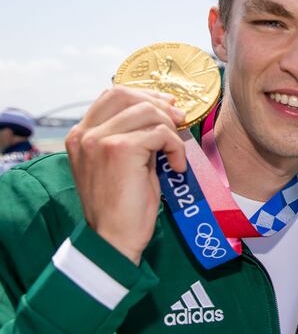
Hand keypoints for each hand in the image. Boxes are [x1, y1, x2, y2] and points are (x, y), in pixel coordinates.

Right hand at [65, 86, 186, 264]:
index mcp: (81, 136)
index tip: (167, 107)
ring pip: (148, 111)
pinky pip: (160, 132)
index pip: (112, 95)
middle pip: (127, 94)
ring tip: (175, 153)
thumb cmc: (123, 206)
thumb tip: (163, 109)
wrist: (114, 240)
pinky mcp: (120, 149)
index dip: (144, 95)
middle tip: (179, 121)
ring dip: (170, 129)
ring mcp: (99, 140)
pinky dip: (175, 147)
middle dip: (159, 104)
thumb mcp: (123, 163)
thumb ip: (132, 135)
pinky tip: (176, 166)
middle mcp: (85, 134)